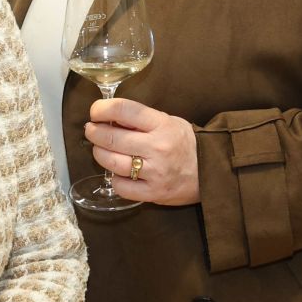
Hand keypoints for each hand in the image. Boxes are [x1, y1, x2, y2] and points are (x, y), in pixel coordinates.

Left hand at [85, 97, 199, 204]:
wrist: (210, 171)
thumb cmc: (184, 143)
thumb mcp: (167, 121)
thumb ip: (140, 119)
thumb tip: (109, 116)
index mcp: (161, 124)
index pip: (124, 109)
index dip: (102, 108)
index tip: (95, 111)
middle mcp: (157, 147)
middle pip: (112, 138)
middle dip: (94, 132)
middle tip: (91, 130)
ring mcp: (155, 172)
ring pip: (112, 162)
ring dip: (99, 154)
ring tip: (100, 149)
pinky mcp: (153, 192)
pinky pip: (121, 186)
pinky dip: (114, 179)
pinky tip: (118, 173)